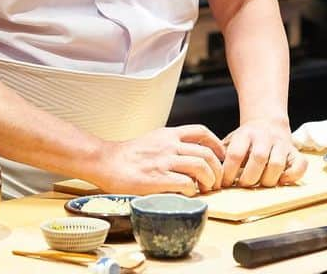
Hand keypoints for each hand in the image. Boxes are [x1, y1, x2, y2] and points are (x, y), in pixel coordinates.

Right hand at [89, 125, 225, 195]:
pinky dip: (193, 190)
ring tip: (207, 188)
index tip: (220, 156)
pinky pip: (186, 184)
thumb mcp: (154, 139)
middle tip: (216, 180)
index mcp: (169, 134)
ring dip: (209, 180)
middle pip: (207, 153)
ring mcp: (164, 161)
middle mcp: (169, 145)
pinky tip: (189, 194)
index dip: (216, 144)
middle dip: (217, 168)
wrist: (106, 161)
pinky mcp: (157, 179)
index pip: (202, 132)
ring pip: (201, 167)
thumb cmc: (128, 154)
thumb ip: (172, 143)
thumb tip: (192, 155)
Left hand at [221, 117, 306, 188]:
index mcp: (245, 134)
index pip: (236, 154)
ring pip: (277, 164)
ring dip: (267, 180)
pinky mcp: (295, 152)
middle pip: (258, 159)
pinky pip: (300, 165)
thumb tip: (208, 174)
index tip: (224, 183)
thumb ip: (221, 154)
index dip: (229, 172)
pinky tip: (281, 180)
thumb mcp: (231, 140)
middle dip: (249, 178)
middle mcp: (264, 137)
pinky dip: (292, 176)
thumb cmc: (246, 139)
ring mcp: (281, 143)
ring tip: (260, 184)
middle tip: (243, 185)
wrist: (267, 122)